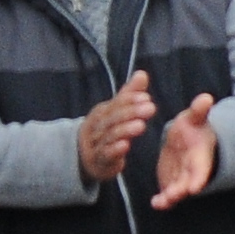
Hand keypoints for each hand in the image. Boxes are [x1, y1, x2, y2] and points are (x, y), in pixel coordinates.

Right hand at [74, 67, 158, 184]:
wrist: (85, 156)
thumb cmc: (105, 130)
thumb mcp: (116, 111)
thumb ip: (129, 94)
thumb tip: (142, 74)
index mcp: (102, 112)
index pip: (115, 104)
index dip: (129, 100)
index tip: (146, 97)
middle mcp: (98, 126)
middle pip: (113, 118)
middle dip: (131, 112)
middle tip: (150, 108)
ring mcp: (97, 143)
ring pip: (110, 135)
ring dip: (125, 130)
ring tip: (141, 125)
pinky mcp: (99, 160)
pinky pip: (105, 154)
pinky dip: (114, 150)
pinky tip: (125, 146)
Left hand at [146, 91, 221, 208]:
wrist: (188, 138)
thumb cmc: (194, 127)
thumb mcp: (195, 118)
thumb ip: (199, 111)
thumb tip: (206, 98)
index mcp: (200, 155)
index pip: (201, 168)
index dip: (198, 178)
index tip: (194, 187)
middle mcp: (192, 170)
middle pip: (189, 183)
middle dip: (181, 190)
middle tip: (172, 195)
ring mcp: (182, 178)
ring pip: (177, 191)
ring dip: (170, 198)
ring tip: (160, 202)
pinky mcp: (171, 182)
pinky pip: (167, 194)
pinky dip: (162, 200)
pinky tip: (155, 203)